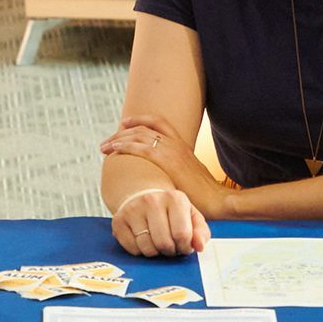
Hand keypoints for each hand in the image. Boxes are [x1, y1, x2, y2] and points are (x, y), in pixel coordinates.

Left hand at [100, 112, 233, 219]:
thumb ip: (174, 172)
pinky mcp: (169, 162)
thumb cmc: (203, 195)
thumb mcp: (188, 177)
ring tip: (105, 147)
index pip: (158, 122)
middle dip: (122, 131)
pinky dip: (125, 146)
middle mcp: (176, 143)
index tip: (123, 125)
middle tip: (108, 141)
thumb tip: (161, 177)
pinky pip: (141, 148)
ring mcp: (173, 151)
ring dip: (119, 138)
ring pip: (139, 134)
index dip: (139, 120)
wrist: (218, 200)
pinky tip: (114, 150)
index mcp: (182, 145)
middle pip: (144, 127)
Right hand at [111, 185, 209, 256]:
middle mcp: (152, 200)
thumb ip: (201, 232)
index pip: (182, 234)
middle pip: (163, 243)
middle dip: (170, 251)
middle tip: (170, 247)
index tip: (183, 246)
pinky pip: (132, 249)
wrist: (143, 197)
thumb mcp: (191, 217)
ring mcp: (133, 210)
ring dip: (155, 253)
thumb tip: (199, 246)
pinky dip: (140, 251)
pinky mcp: (118, 221)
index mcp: (175, 198)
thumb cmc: (171, 212)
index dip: (184, 247)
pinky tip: (144, 241)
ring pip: (147, 248)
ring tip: (157, 244)